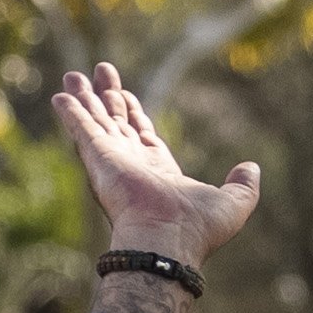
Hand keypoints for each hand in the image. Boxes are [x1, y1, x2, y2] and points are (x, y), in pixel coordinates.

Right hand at [44, 62, 265, 265]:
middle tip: (101, 72)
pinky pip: (82, 128)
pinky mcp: (99, 157)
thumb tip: (252, 168)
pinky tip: (60, 96)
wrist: (168, 240)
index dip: (134, 114)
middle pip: (116, 123)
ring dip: (85, 98)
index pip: (142, 135)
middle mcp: (131, 165)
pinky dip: (71, 112)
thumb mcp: (233, 203)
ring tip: (74, 75)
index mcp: (158, 172)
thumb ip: (243, 185)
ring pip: (96, 121)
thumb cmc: (198, 229)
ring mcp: (112, 161)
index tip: (126, 96)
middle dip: (108, 98)